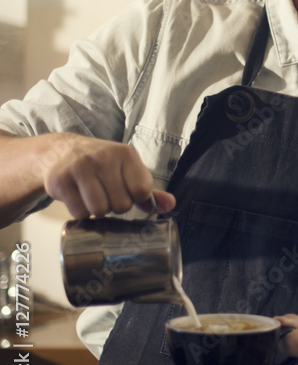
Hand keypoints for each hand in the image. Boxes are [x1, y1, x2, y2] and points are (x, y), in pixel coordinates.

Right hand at [40, 133, 174, 217]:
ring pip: (99, 210)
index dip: (137, 199)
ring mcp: (79, 167)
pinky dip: (81, 212)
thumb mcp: (129, 171)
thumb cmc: (103, 165)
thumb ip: (150, 191)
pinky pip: (79, 213)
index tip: (128, 193)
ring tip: (94, 197)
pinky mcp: (60, 180)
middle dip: (116, 206)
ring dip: (98, 211)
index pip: (142, 191)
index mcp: (126, 154)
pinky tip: (79, 198)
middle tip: (108, 194)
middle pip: (121, 205)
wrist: (62, 151)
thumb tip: (171, 205)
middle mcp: (103, 157)